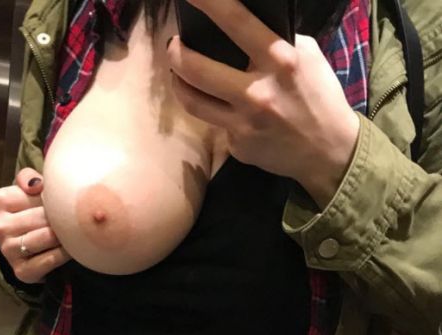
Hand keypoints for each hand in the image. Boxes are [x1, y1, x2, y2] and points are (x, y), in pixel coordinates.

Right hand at [0, 168, 69, 283]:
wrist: (24, 250)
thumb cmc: (29, 213)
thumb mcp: (27, 191)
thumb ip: (29, 178)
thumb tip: (38, 186)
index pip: (35, 194)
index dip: (52, 198)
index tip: (56, 203)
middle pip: (43, 216)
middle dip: (60, 217)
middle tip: (70, 219)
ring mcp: (8, 250)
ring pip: (48, 237)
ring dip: (64, 235)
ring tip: (70, 233)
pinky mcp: (22, 271)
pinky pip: (52, 259)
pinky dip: (65, 253)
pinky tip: (69, 249)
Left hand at [168, 0, 360, 206]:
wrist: (329, 151)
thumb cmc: (320, 96)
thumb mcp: (307, 56)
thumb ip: (276, 40)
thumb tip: (247, 26)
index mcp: (280, 59)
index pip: (235, 22)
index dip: (207, 4)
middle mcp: (257, 91)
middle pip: (196, 68)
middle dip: (175, 52)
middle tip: (173, 45)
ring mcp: (243, 123)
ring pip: (192, 100)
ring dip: (178, 83)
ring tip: (177, 73)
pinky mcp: (237, 145)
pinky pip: (214, 123)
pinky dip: (212, 112)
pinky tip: (218, 106)